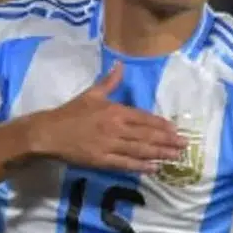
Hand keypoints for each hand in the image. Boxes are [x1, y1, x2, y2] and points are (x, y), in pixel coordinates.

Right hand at [26, 63, 185, 173]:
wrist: (48, 133)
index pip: (144, 118)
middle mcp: (115, 127)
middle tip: (185, 145)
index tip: (176, 130)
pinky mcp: (101, 160)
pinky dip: (140, 166)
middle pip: (147, 135)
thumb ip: (109, 81)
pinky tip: (154, 168)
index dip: (161, 125)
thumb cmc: (70, 113)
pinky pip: (125, 164)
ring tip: (175, 157)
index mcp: (114, 110)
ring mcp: (109, 145)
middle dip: (167, 141)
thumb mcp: (91, 94)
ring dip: (159, 153)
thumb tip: (120, 64)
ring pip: (140, 150)